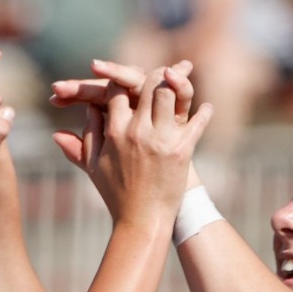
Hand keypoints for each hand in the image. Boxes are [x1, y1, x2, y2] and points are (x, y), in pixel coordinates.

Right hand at [52, 62, 209, 223]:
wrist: (142, 222)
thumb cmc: (116, 196)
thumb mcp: (94, 167)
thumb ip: (85, 138)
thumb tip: (85, 111)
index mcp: (115, 132)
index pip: (117, 91)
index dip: (121, 80)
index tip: (129, 78)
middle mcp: (137, 131)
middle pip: (147, 84)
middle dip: (157, 73)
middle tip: (168, 69)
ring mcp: (160, 140)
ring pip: (170, 95)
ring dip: (179, 83)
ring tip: (186, 77)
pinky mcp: (180, 151)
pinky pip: (196, 123)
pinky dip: (204, 114)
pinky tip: (208, 108)